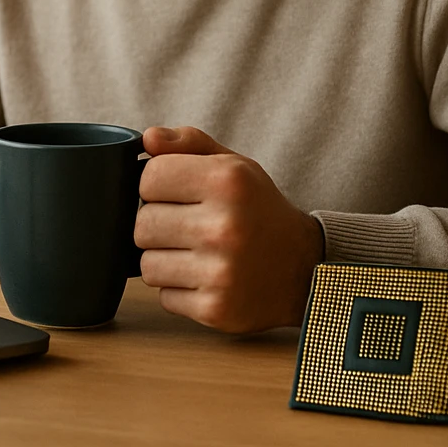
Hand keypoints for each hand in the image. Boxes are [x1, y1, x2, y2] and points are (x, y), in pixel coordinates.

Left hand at [134, 126, 324, 332]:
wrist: (305, 268)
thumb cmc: (260, 211)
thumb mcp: (235, 166)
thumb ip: (190, 144)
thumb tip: (148, 138)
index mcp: (227, 181)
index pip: (149, 178)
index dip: (156, 185)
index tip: (175, 192)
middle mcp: (224, 226)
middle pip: (142, 224)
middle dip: (158, 225)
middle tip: (187, 226)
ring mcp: (220, 271)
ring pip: (147, 264)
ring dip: (165, 260)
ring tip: (197, 253)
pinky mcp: (215, 308)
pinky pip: (164, 296)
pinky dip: (179, 289)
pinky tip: (206, 278)